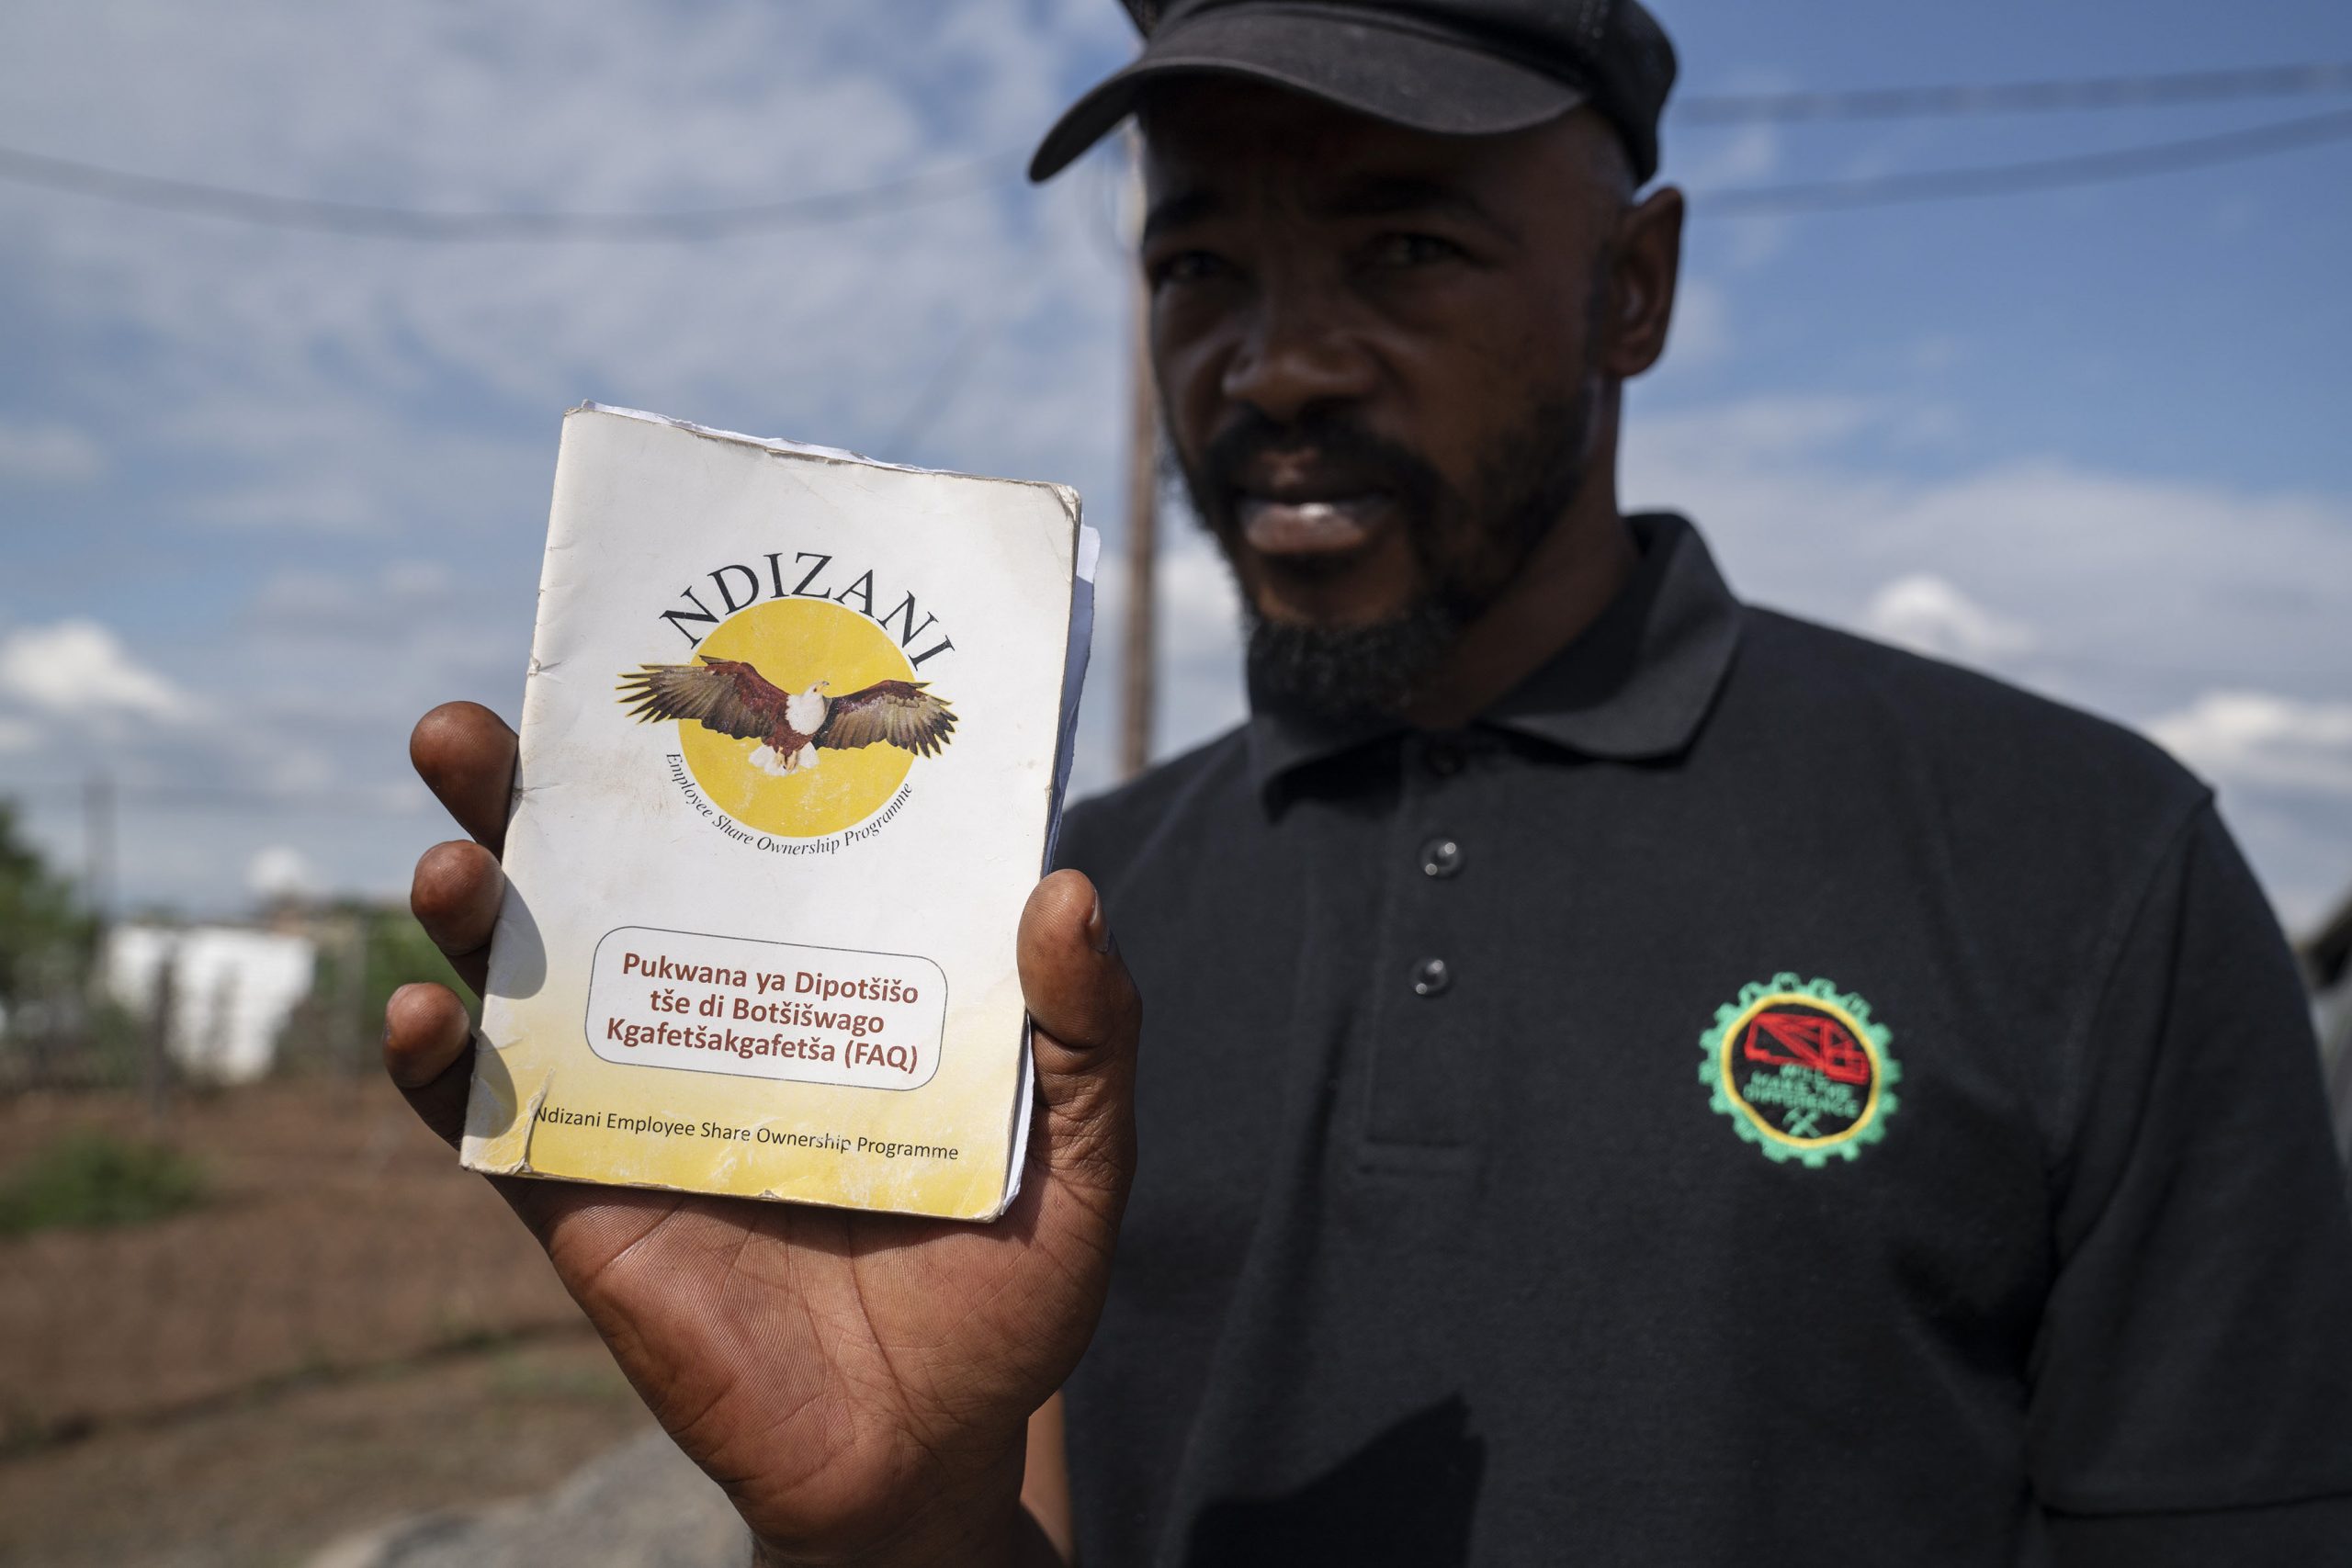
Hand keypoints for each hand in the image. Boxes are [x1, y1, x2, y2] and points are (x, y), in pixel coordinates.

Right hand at [388, 702, 1135, 1567]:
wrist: (930, 1449)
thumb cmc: (1008, 1285)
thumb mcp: (1083, 1151)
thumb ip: (1091, 1032)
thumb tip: (1066, 889)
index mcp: (833, 977)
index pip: (758, 839)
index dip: (705, 751)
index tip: (667, 653)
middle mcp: (725, 1014)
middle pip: (607, 881)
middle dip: (528, 799)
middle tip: (471, 730)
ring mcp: (645, 1099)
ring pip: (527, 979)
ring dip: (469, 907)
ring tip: (454, 856)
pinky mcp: (587, 1201)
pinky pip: (490, 1127)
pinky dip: (439, 1071)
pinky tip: (425, 1015)